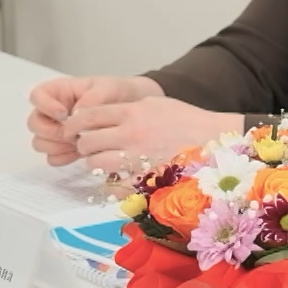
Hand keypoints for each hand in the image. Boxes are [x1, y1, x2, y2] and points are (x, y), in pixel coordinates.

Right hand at [28, 75, 160, 166]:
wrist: (133, 108)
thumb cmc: (118, 92)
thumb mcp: (108, 88)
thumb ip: (92, 98)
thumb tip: (76, 114)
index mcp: (59, 92)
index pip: (36, 96)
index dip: (45, 106)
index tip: (64, 113)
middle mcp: (52, 111)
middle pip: (34, 124)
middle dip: (52, 131)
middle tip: (74, 135)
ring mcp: (57, 130)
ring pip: (40, 142)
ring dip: (56, 146)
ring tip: (79, 145)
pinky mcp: (65, 147)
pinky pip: (53, 157)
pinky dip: (62, 157)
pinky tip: (78, 155)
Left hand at [63, 97, 242, 171]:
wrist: (215, 141)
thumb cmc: (187, 120)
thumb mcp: (155, 103)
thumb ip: (126, 109)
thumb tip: (99, 117)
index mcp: (132, 112)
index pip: (87, 116)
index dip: (73, 123)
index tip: (72, 129)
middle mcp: (131, 134)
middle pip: (87, 142)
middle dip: (84, 145)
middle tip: (90, 146)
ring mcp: (137, 158)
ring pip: (96, 164)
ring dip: (96, 163)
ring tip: (106, 160)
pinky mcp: (145, 178)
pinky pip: (114, 184)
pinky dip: (113, 181)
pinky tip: (120, 175)